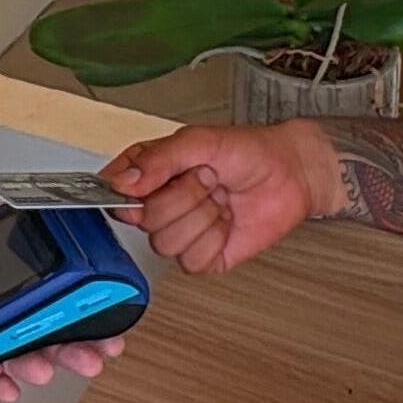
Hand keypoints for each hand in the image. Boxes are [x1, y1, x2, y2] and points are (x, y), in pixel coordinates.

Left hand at [0, 193, 127, 388]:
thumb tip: (33, 216)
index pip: (47, 300)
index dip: (78, 315)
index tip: (104, 328)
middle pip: (39, 334)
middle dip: (69, 350)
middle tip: (89, 358)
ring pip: (10, 355)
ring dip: (34, 366)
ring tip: (44, 369)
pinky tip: (5, 386)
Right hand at [100, 122, 337, 274]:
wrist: (290, 174)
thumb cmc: (248, 152)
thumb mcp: (199, 141)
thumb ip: (157, 159)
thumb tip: (123, 181)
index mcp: (149, 173)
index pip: (112, 190)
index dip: (126, 192)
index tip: (146, 183)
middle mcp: (160, 204)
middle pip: (143, 219)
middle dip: (183, 197)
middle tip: (206, 179)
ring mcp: (181, 232)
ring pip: (166, 243)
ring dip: (202, 217)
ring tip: (219, 199)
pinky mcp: (203, 257)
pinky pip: (192, 261)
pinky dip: (215, 239)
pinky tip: (225, 222)